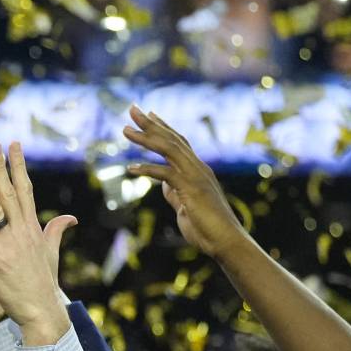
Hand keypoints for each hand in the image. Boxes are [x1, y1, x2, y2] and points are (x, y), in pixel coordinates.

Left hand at [0, 143, 75, 342]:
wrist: (42, 311)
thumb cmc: (43, 283)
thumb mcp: (51, 253)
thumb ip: (56, 231)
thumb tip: (70, 218)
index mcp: (33, 227)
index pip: (25, 190)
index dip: (19, 166)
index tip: (14, 145)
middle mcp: (23, 231)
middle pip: (10, 193)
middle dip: (1, 168)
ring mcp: (10, 245)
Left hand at [121, 106, 246, 260]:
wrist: (225, 242)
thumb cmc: (207, 227)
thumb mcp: (186, 206)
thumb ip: (175, 193)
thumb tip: (164, 186)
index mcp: (198, 170)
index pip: (179, 142)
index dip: (163, 127)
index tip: (148, 114)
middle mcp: (198, 168)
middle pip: (172, 139)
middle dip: (150, 123)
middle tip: (132, 108)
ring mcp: (196, 177)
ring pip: (169, 150)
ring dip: (146, 139)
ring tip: (125, 131)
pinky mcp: (191, 189)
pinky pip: (166, 174)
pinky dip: (148, 169)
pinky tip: (130, 168)